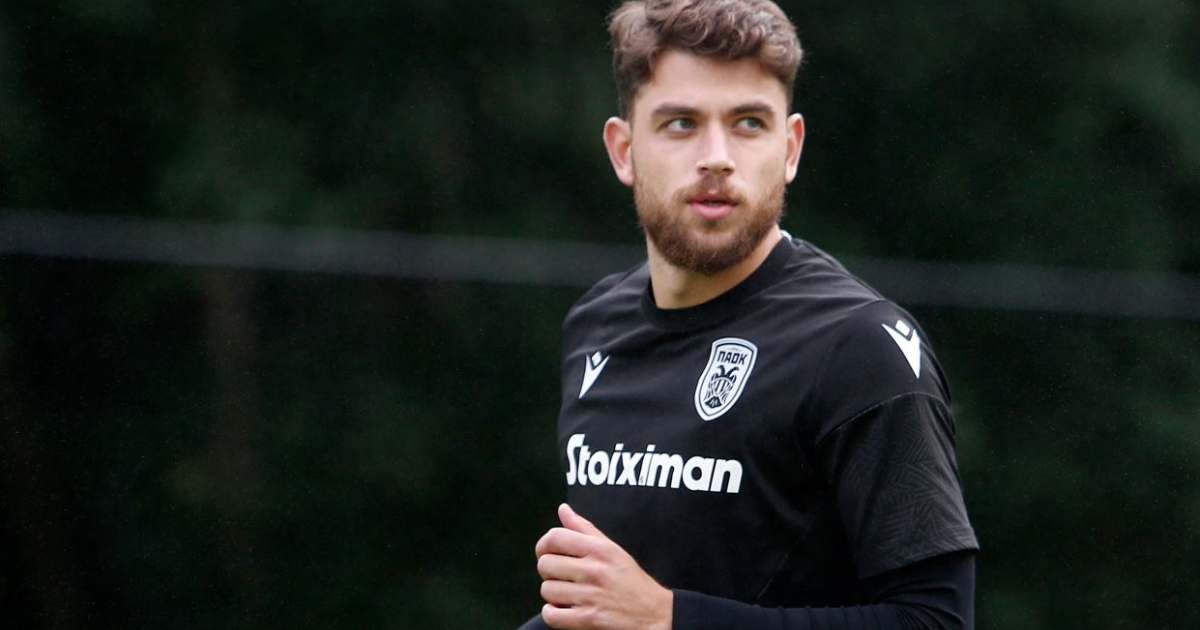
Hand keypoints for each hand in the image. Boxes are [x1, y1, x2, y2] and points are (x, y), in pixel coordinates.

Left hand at [535, 503, 672, 629]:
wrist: (653, 613)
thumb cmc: (630, 579)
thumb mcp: (612, 549)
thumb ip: (584, 528)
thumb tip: (563, 509)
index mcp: (599, 549)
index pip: (555, 537)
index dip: (543, 545)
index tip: (546, 553)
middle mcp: (594, 570)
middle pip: (545, 564)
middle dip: (548, 572)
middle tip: (562, 576)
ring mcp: (590, 595)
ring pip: (546, 590)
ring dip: (553, 594)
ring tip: (567, 594)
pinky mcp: (588, 619)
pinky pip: (551, 614)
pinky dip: (552, 613)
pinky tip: (564, 609)